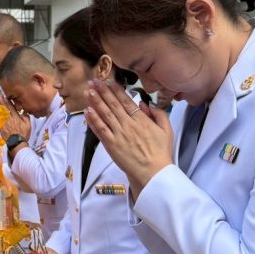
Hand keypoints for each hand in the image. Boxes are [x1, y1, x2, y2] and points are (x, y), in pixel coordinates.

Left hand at [0, 96, 30, 140]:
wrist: (17, 143)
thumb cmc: (23, 134)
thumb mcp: (28, 124)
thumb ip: (26, 116)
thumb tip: (23, 111)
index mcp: (16, 117)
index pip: (11, 107)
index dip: (7, 101)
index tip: (4, 96)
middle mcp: (9, 119)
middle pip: (4, 109)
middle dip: (1, 102)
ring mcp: (4, 123)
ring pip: (0, 113)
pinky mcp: (1, 128)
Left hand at [85, 80, 173, 197]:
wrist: (153, 172)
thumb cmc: (161, 152)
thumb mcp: (167, 130)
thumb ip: (158, 114)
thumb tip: (144, 103)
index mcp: (141, 120)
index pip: (126, 101)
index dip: (116, 90)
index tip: (108, 81)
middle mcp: (128, 125)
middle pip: (112, 105)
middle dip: (102, 92)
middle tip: (94, 81)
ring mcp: (118, 135)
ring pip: (104, 115)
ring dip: (95, 102)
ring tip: (88, 91)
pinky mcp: (111, 146)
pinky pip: (100, 131)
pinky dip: (93, 121)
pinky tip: (87, 111)